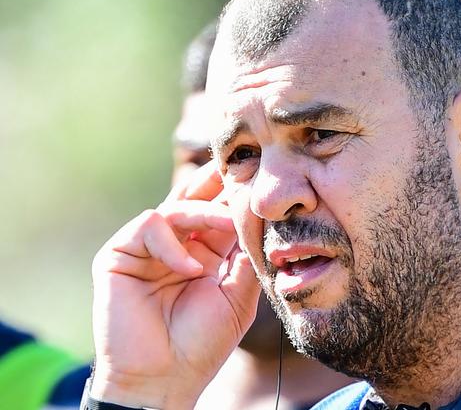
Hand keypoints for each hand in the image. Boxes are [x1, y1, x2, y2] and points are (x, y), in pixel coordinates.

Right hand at [90, 162, 260, 408]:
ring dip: (205, 212)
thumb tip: (260, 219)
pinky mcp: (119, 255)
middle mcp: (175, 246)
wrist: (164, 379)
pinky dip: (172, 243)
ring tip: (227, 225)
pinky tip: (190, 269)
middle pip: (193, 199)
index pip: (218, 213)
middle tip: (237, 162)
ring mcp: (146, 249)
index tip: (259, 177)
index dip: (234, 195)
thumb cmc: (202, 343)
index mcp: (203, 253)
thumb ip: (246, 256)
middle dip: (215, 181)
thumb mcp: (238, 296)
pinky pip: (149, 225)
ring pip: (175, 207)